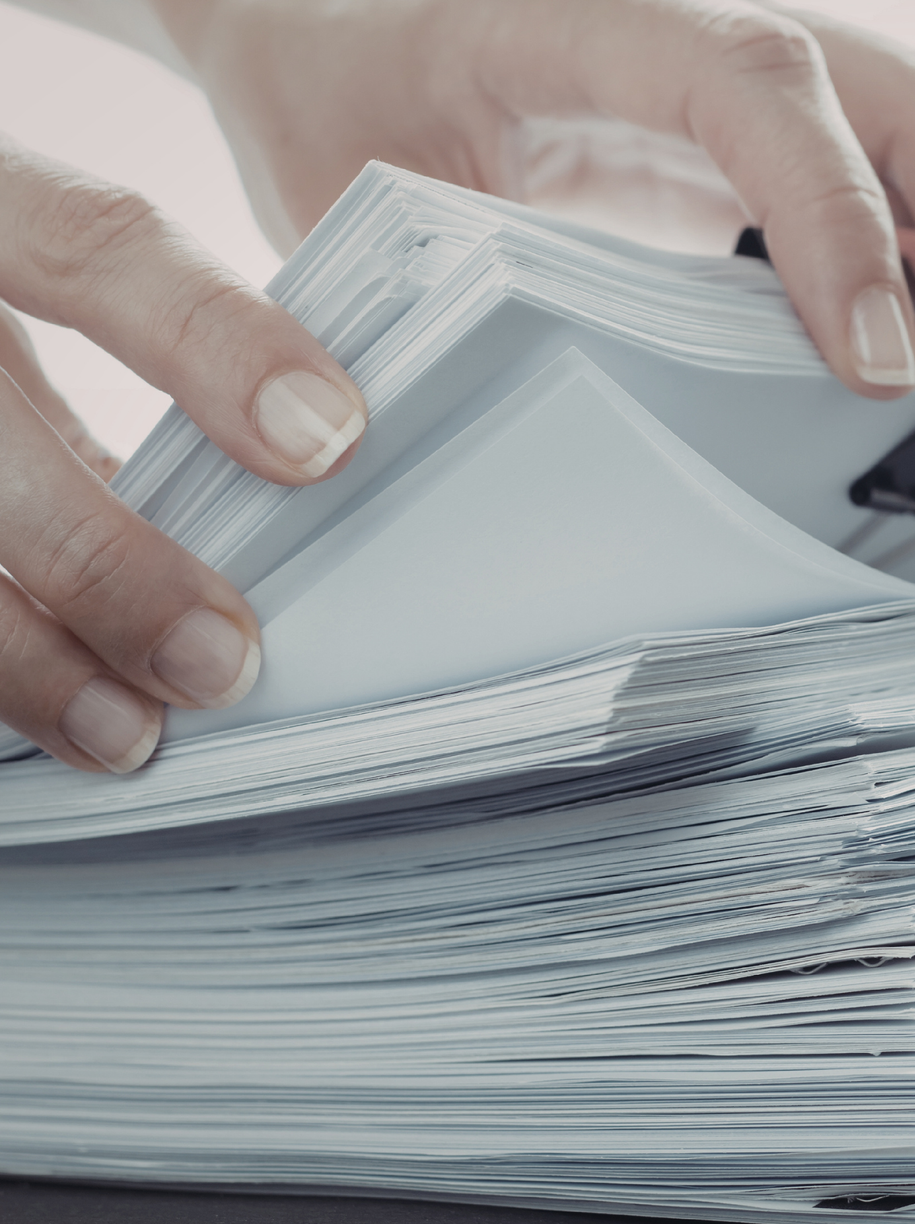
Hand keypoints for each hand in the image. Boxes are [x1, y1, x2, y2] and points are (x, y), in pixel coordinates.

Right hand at [0, 138, 367, 772]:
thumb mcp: (29, 251)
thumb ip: (144, 330)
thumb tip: (307, 464)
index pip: (93, 241)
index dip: (212, 342)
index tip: (329, 438)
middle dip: (105, 565)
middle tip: (220, 663)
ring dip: (23, 659)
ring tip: (129, 735)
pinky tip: (47, 724)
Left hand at [158, 0, 914, 484]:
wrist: (349, 13)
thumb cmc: (342, 91)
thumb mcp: (342, 180)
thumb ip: (402, 278)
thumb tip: (410, 434)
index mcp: (612, 21)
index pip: (764, 90)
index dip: (840, 224)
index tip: (872, 376)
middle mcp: (739, 37)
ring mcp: (798, 91)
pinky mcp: (821, 153)